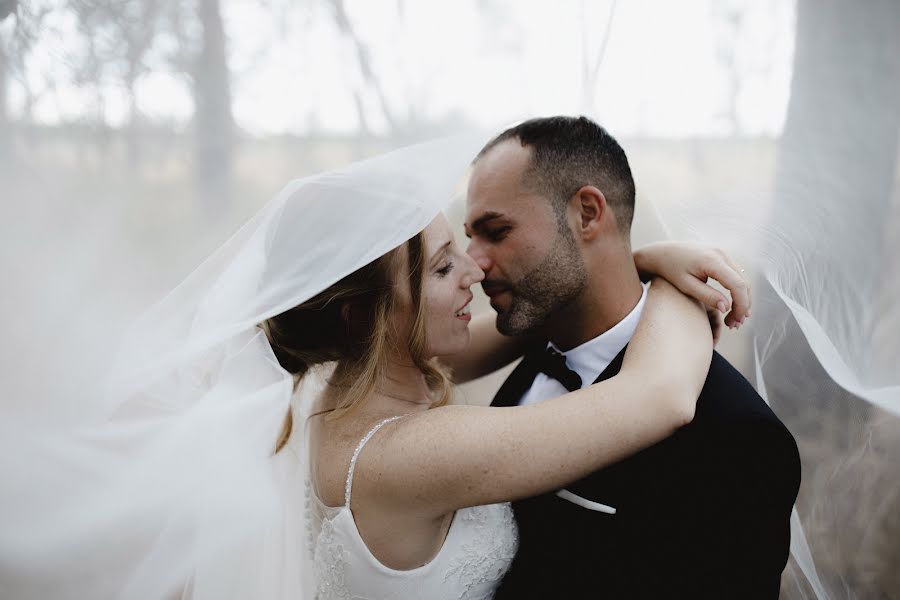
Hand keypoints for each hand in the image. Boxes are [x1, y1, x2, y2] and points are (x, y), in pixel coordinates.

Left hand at [634, 241, 750, 329]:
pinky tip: (732, 305)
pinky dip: (737, 291)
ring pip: (743, 279)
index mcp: (712, 261)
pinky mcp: (722, 256)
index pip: (737, 285)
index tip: (736, 321)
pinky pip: (736, 275)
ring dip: (742, 299)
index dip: (741, 305)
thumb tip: (726, 308)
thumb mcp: (686, 286)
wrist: (663, 252)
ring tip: (733, 319)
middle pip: (744, 282)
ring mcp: (723, 253)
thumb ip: (706, 296)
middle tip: (735, 324)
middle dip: (743, 305)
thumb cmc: (671, 270)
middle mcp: (721, 254)